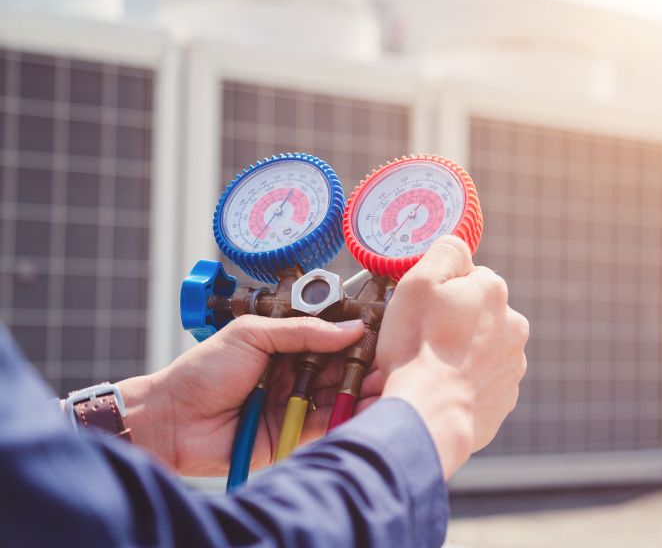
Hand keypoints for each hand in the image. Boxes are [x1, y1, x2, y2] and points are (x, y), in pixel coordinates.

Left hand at [117, 316, 384, 475]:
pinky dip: (344, 416)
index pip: (328, 338)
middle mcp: (294, 373)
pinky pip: (325, 423)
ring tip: (382, 384)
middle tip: (387, 362)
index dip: (353, 336)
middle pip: (338, 367)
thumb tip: (350, 329)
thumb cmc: (202, 370)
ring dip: (359, 390)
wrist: (172, 419)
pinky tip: (363, 406)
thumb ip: (302, 332)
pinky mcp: (292, 434)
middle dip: (362, 364)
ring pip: (336, 395)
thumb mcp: (252, 335)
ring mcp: (295, 404)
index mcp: (284, 345)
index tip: (378, 333)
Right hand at [377, 236, 528, 478]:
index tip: (421, 311)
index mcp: (494, 292)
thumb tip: (458, 248)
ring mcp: (512, 366)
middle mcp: (513, 325)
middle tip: (419, 342)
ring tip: (426, 370)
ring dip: (457, 355)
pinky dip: (462, 384)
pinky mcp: (505, 400)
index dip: (438, 293)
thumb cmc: (418, 347)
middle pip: (474, 315)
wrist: (429, 415)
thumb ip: (445, 252)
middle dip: (450, 325)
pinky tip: (439, 390)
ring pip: (478, 349)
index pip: (466, 278)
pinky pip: (479, 383)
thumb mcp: (419, 282)